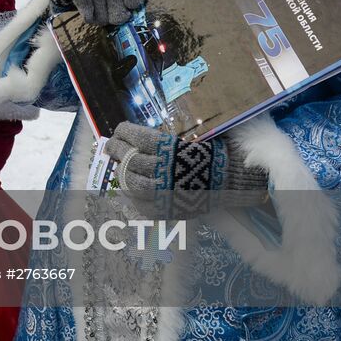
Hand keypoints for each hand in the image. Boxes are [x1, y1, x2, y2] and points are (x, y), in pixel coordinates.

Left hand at [103, 121, 267, 216]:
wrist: (229, 181)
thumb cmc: (208, 155)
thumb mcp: (185, 139)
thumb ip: (161, 140)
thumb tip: (135, 137)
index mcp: (169, 149)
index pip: (136, 137)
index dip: (123, 133)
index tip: (118, 130)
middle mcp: (163, 170)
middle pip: (129, 159)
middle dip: (117, 150)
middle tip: (111, 146)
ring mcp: (162, 192)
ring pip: (130, 181)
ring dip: (120, 171)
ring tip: (118, 164)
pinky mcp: (163, 209)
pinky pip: (139, 203)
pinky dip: (131, 193)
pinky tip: (129, 185)